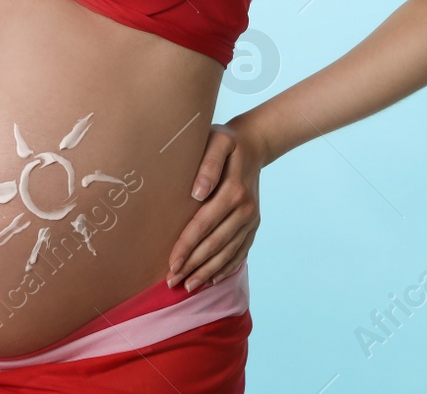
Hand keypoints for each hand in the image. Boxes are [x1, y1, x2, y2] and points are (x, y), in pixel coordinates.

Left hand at [166, 120, 264, 291]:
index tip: (171, 264)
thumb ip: (208, 164)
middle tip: (171, 282)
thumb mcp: (217, 141)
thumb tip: (197, 193)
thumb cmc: (227, 141)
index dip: (186, 247)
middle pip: (214, 244)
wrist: (255, 143)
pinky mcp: (255, 224)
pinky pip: (241, 251)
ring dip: (208, 272)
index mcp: (233, 192)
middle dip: (193, 265)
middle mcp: (245, 210)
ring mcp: (252, 219)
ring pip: (228, 252)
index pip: (203, 225)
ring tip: (189, 286)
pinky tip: (213, 278)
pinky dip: (227, 267)